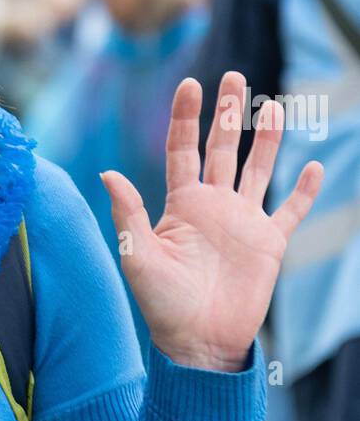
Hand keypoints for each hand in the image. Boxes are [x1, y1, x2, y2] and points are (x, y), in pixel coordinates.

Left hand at [100, 71, 322, 371]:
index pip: (182, 149)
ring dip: (265, 139)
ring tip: (272, 105)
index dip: (185, 117)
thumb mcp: (138, 257)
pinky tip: (313, 166)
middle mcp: (213, 206)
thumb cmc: (162, 305)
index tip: (190, 84)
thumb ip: (128, 214)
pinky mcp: (269, 243)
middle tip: (234, 77)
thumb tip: (107, 173)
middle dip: (228, 114)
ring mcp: (243, 222)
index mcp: (180, 205)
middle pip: (221, 149)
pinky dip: (303, 190)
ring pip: (257, 169)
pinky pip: (291, 211)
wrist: (199, 342)